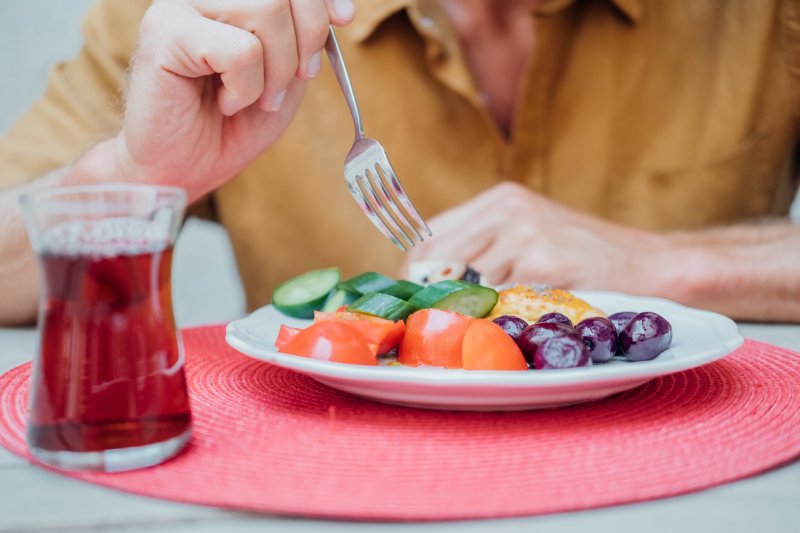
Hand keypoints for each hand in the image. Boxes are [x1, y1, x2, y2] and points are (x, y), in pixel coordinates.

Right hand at [113, 0, 353, 200]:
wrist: (182, 170)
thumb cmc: (228, 127)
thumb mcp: (283, 80)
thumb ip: (302, 41)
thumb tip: (336, 12)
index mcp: (228, 1)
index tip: (343, 19)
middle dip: (306, 38)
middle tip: (294, 80)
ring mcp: (179, 8)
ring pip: (266, 10)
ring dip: (275, 71)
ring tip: (255, 99)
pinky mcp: (165, 32)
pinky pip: (241, 50)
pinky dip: (246, 88)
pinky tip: (225, 103)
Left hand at [402, 182, 666, 290]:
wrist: (641, 262)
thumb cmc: (582, 255)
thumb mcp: (529, 235)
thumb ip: (486, 246)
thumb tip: (436, 277)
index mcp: (499, 199)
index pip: (433, 230)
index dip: (417, 265)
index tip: (413, 292)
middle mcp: (506, 206)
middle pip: (439, 251)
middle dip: (430, 287)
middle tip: (432, 314)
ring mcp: (521, 228)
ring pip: (468, 274)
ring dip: (473, 298)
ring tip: (491, 310)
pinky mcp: (536, 254)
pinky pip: (498, 289)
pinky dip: (503, 304)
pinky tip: (524, 304)